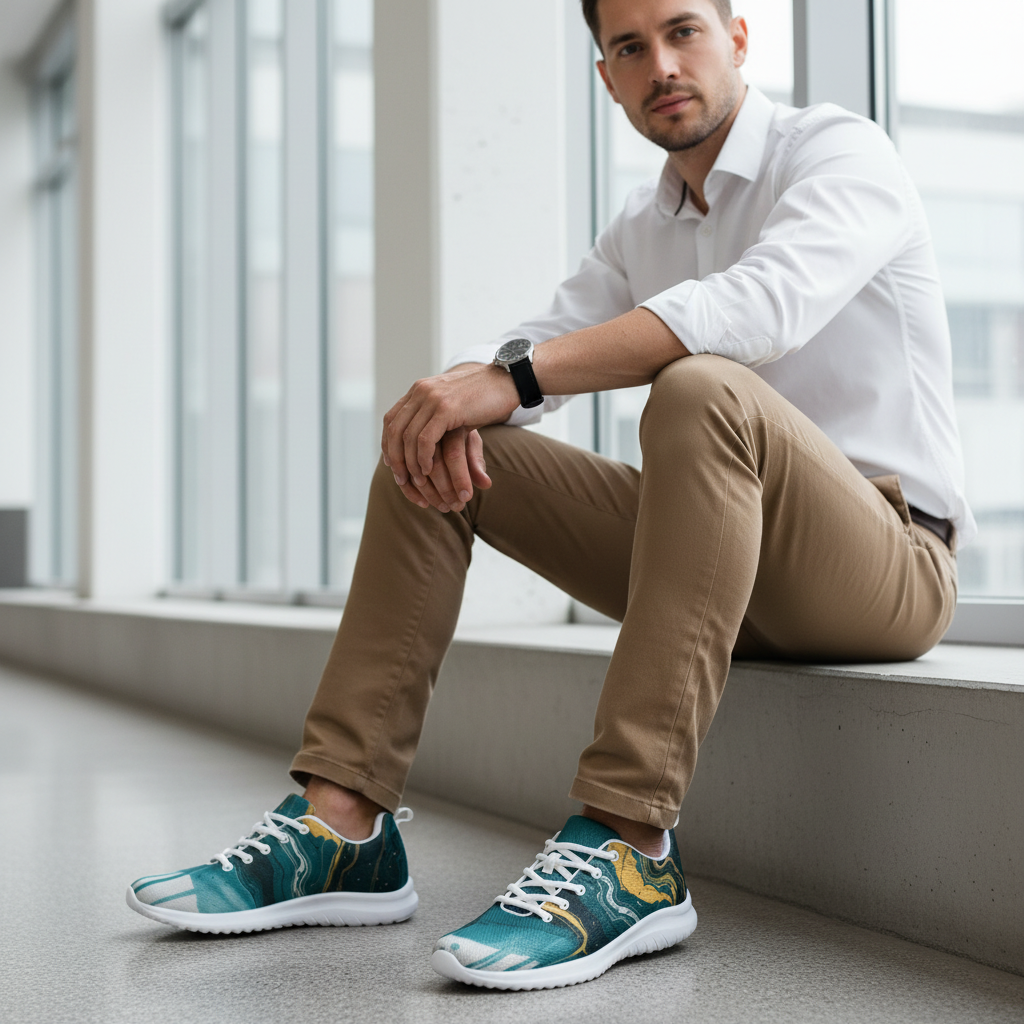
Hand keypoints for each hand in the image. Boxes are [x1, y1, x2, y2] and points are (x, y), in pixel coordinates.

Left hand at [382, 364, 518, 498]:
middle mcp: (421, 391)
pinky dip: (423, 458)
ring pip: (408, 436)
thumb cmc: (484, 398)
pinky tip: (429, 470)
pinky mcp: (446, 408)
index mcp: (419, 390)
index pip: (391, 420)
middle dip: (395, 457)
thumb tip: (422, 440)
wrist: (507, 381)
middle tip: (401, 479)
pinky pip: (425, 439)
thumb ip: (434, 417)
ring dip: (409, 462)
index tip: (393, 465)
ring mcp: (432, 398)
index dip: (388, 444)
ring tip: (417, 480)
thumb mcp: (452, 405)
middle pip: (395, 429)